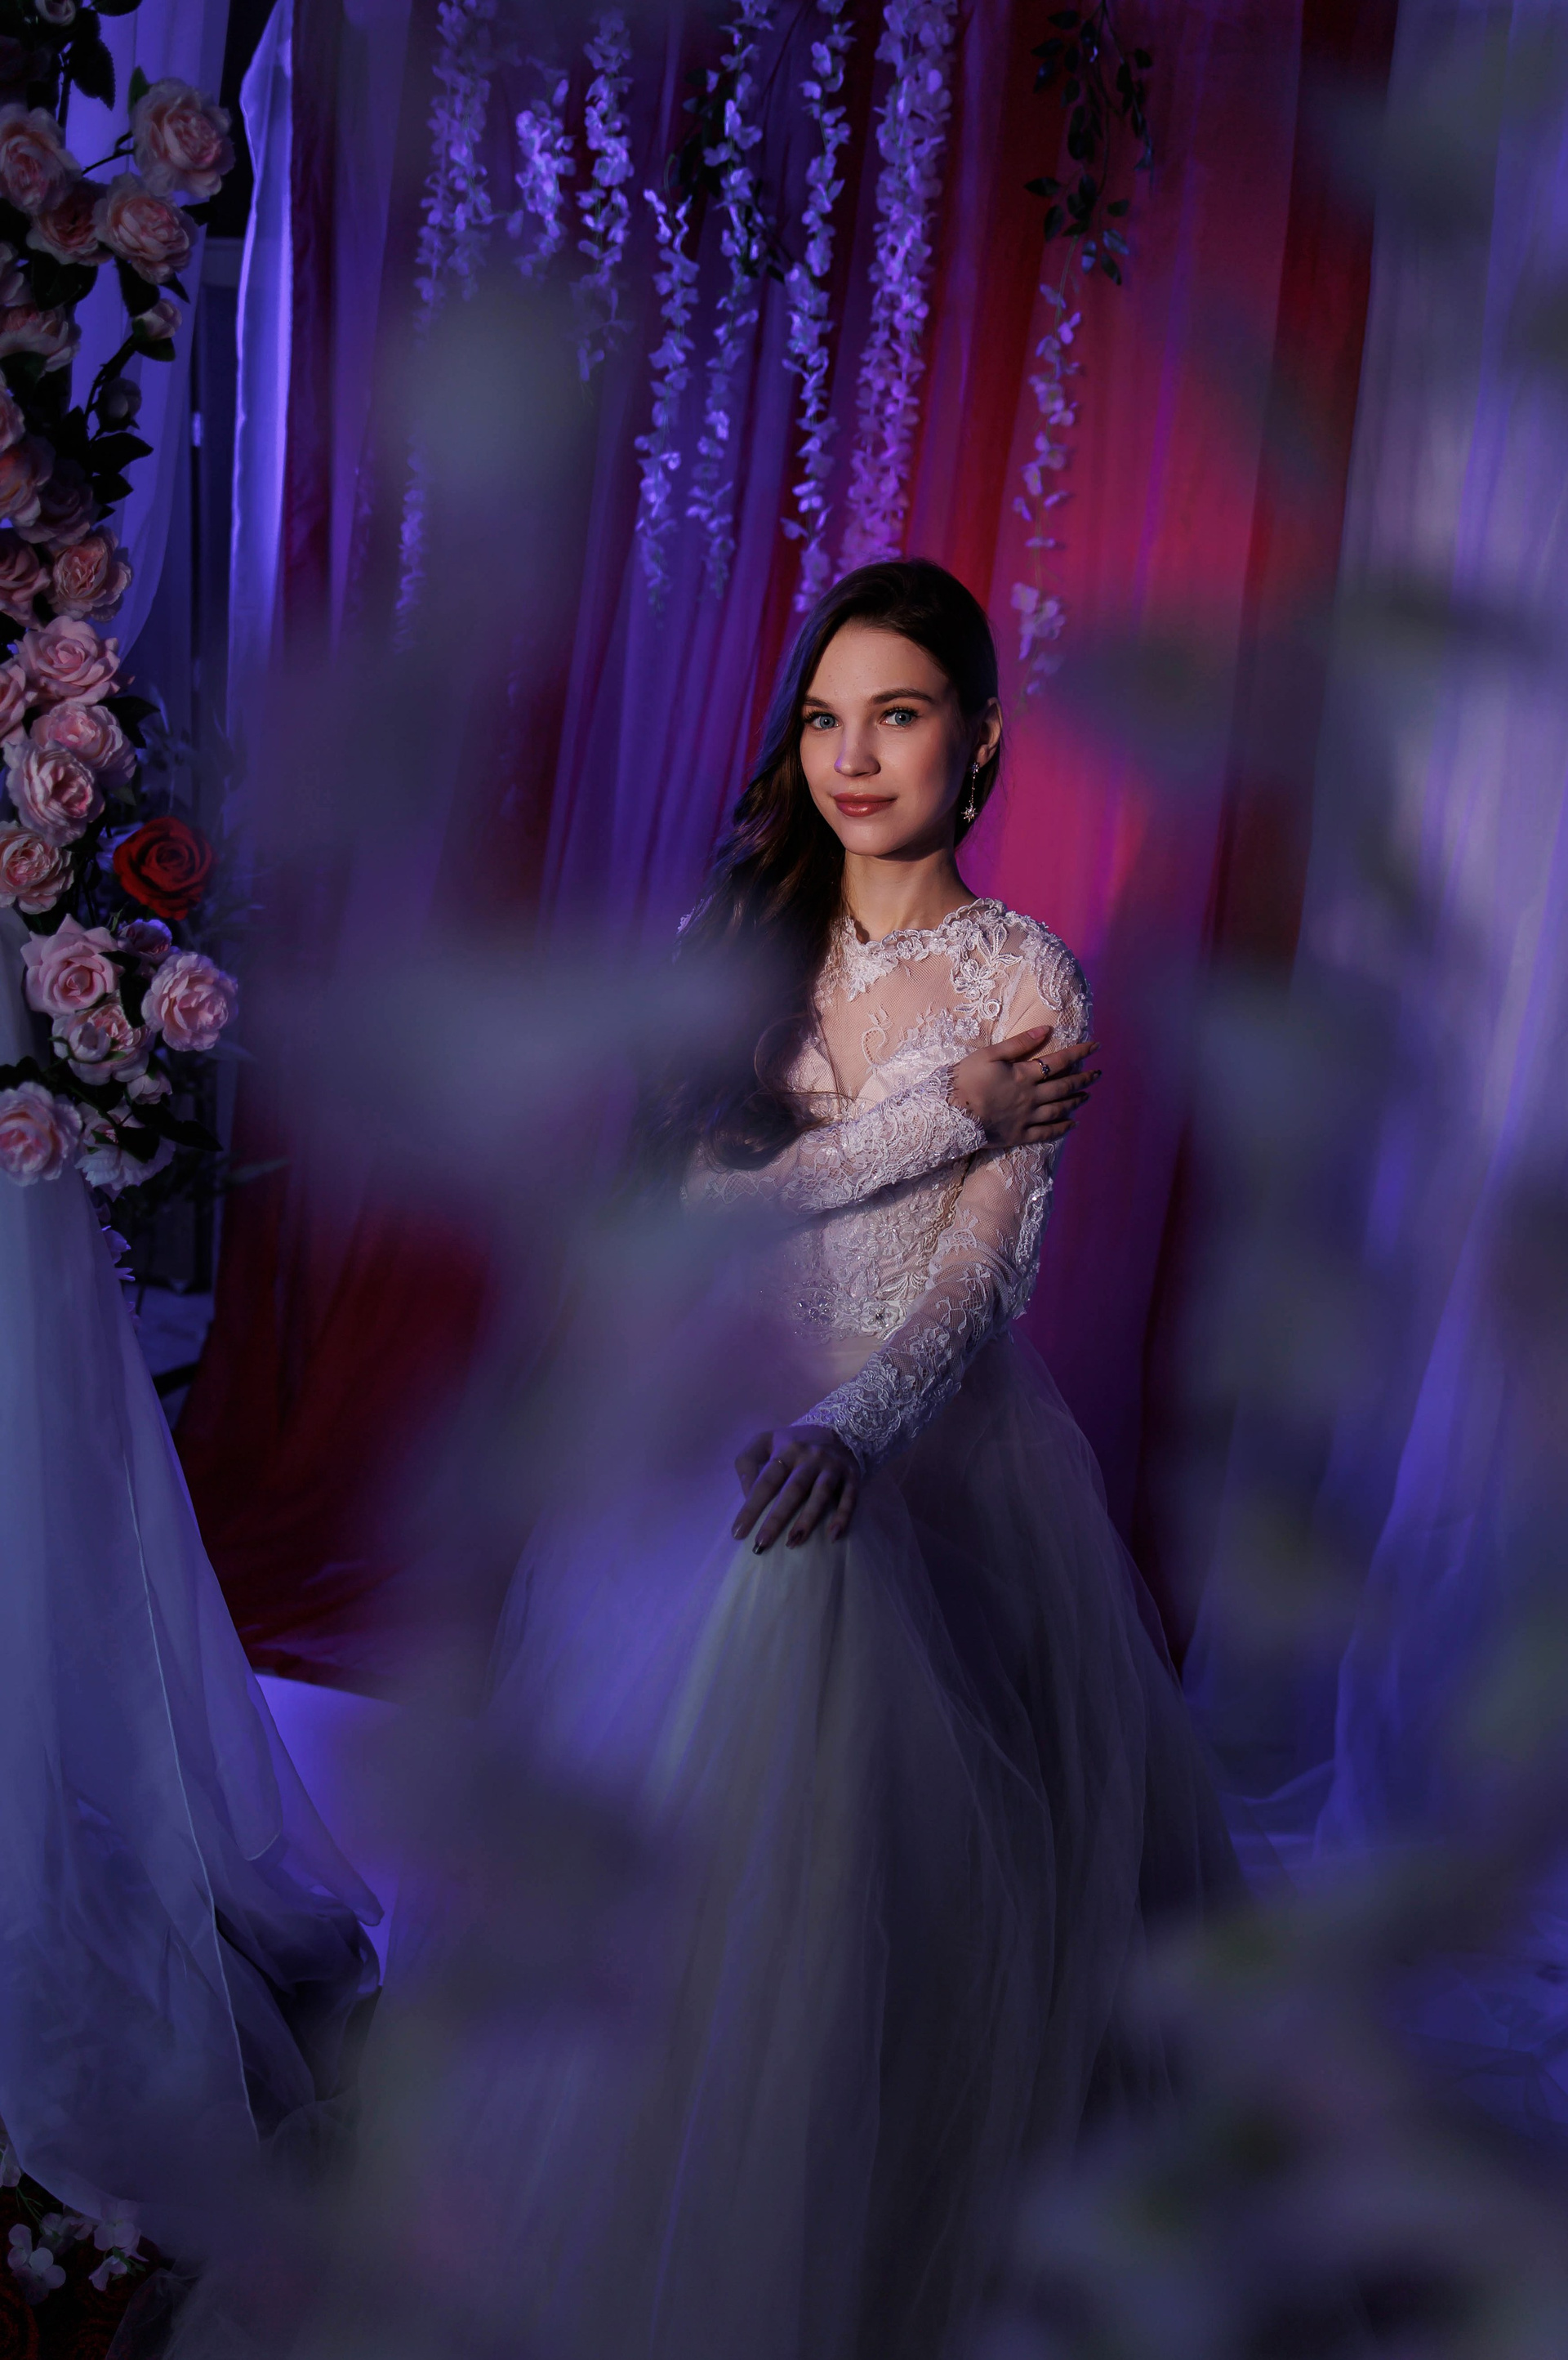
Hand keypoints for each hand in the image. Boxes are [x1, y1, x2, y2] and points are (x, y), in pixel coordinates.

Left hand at [733, 1424, 859, 1551]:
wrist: (838, 1429)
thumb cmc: (793, 1444)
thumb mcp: (765, 1441)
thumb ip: (748, 1462)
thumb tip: (747, 1494)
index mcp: (786, 1450)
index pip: (766, 1481)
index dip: (751, 1507)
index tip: (738, 1532)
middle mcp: (810, 1457)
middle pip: (792, 1490)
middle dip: (776, 1518)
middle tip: (762, 1543)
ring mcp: (833, 1467)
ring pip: (820, 1494)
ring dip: (807, 1520)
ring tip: (792, 1543)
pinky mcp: (852, 1476)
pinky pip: (849, 1498)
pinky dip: (842, 1516)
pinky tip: (833, 1536)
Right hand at [949, 1026, 1099, 1147]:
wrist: (950, 1114)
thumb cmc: (965, 1080)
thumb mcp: (989, 1054)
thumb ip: (1019, 1043)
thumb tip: (1046, 1030)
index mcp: (1024, 1075)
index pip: (1059, 1061)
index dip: (1079, 1053)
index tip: (1095, 1046)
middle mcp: (1031, 1097)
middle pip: (1064, 1087)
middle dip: (1083, 1079)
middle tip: (1098, 1074)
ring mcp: (1027, 1118)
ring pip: (1059, 1109)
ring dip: (1075, 1101)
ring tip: (1087, 1096)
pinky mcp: (1019, 1135)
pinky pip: (1046, 1132)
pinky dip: (1062, 1128)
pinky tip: (1072, 1124)